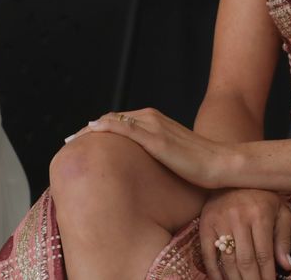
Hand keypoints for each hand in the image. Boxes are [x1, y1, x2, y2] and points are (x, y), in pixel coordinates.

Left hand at [68, 109, 232, 189]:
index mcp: (156, 121)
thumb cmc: (201, 167)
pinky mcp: (155, 137)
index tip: (81, 143)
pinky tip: (89, 133)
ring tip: (71, 142)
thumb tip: (141, 172)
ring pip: (112, 120)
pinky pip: (122, 127)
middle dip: (87, 130)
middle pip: (111, 118)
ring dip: (89, 129)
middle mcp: (152, 118)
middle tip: (69, 143)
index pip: (119, 121)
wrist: (221, 165)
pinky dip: (103, 127)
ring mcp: (153, 125)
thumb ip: (157, 156)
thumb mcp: (173, 158)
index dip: (98, 130)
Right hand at [199, 188, 290, 279]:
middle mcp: (239, 218)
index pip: (264, 255)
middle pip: (245, 261)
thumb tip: (287, 267)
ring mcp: (220, 221)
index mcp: (260, 215)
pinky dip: (214, 272)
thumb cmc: (262, 197)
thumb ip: (284, 238)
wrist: (235, 175)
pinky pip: (208, 254)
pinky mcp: (205, 224)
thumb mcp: (280, 211)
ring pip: (227, 260)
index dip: (267, 276)